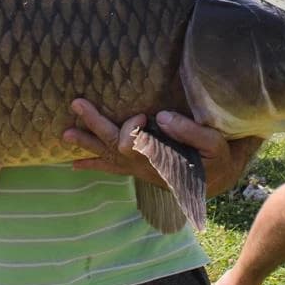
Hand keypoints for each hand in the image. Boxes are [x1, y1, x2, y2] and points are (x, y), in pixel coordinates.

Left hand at [64, 101, 252, 195]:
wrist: (218, 180)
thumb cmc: (218, 159)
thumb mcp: (215, 145)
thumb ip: (191, 131)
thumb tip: (161, 116)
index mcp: (161, 160)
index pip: (134, 145)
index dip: (130, 129)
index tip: (141, 114)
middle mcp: (144, 167)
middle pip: (113, 146)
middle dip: (95, 124)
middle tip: (77, 103)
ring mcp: (139, 170)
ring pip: (108, 156)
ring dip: (87, 143)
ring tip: (65, 134)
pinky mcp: (138, 170)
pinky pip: (112, 168)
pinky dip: (94, 164)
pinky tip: (75, 164)